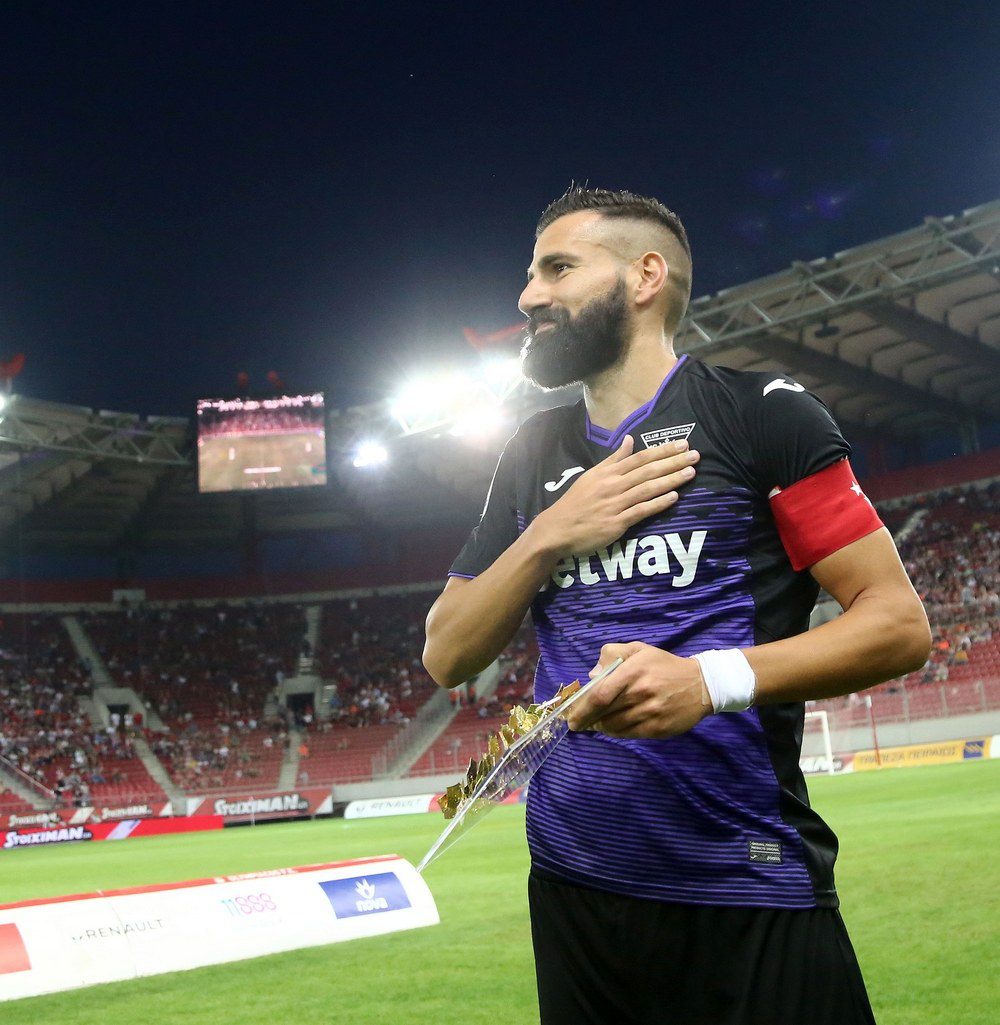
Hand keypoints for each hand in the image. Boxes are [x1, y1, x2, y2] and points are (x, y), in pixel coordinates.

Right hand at [532, 436, 699, 557]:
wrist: (557, 529)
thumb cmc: (575, 503)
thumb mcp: (591, 476)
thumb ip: (613, 459)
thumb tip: (629, 440)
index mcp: (607, 473)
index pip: (639, 458)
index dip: (662, 450)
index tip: (682, 444)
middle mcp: (613, 485)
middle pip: (647, 471)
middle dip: (673, 462)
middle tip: (695, 455)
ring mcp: (615, 504)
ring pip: (647, 489)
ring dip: (670, 480)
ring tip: (691, 473)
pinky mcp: (616, 523)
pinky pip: (641, 511)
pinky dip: (658, 503)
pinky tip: (674, 497)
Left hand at [564, 642, 711, 738]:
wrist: (701, 684)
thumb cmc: (664, 665)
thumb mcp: (639, 649)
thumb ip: (612, 655)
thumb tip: (593, 676)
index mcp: (633, 671)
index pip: (600, 695)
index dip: (582, 709)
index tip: (571, 717)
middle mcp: (641, 693)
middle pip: (605, 713)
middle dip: (587, 720)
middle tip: (577, 724)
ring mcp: (651, 713)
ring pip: (615, 727)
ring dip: (601, 727)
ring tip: (596, 723)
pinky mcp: (659, 729)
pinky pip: (629, 734)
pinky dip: (617, 733)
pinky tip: (614, 727)